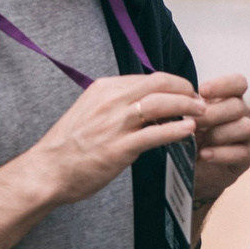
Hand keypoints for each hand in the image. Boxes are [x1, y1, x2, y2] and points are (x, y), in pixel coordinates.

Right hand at [16, 72, 203, 208]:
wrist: (47, 170)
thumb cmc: (67, 146)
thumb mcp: (90, 111)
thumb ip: (115, 105)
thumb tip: (143, 104)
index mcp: (104, 89)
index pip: (148, 78)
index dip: (173, 83)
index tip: (185, 92)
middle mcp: (111, 101)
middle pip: (159, 84)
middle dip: (185, 89)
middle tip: (200, 100)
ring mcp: (115, 124)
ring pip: (161, 104)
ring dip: (187, 106)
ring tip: (202, 113)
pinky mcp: (119, 148)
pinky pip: (155, 134)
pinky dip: (176, 130)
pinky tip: (189, 131)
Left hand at [191, 72, 249, 209]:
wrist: (193, 167)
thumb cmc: (191, 135)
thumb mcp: (187, 117)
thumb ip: (189, 106)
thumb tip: (180, 99)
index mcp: (230, 98)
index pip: (238, 83)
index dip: (223, 84)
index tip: (202, 91)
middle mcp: (243, 114)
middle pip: (238, 105)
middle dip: (213, 113)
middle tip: (193, 122)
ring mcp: (248, 136)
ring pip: (245, 127)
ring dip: (219, 133)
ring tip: (199, 141)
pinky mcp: (247, 157)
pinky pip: (241, 152)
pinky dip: (220, 154)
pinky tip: (203, 155)